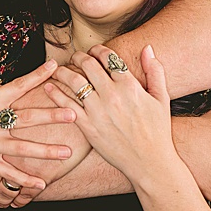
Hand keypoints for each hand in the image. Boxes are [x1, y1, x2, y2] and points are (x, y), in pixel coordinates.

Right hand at [0, 60, 74, 200]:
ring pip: (21, 147)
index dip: (36, 76)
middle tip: (74, 114)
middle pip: (25, 117)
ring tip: (67, 152)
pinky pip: (8, 173)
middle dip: (51, 115)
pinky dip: (24, 179)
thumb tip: (7, 84)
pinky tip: (42, 184)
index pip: (15, 87)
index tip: (54, 67)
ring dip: (46, 151)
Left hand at [46, 44, 177, 181]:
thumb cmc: (157, 131)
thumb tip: (148, 48)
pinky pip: (66, 105)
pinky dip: (55, 93)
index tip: (94, 51)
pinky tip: (49, 87)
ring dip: (63, 71)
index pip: (108, 57)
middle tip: (75, 57)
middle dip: (79, 56)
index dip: (98, 50)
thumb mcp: (161, 98)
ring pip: (74, 81)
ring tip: (59, 70)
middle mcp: (112, 95)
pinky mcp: (87, 126)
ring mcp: (98, 111)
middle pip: (88, 65)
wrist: (149, 162)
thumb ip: (155, 71)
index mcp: (130, 85)